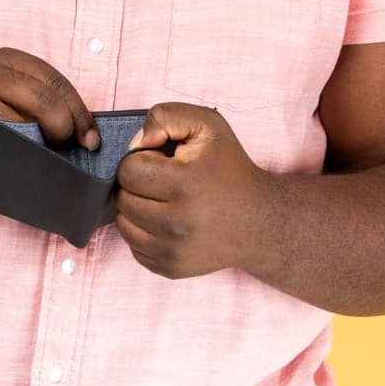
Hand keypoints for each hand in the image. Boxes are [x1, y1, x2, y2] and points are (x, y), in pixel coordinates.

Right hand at [0, 47, 97, 184]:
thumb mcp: (1, 88)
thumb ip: (37, 97)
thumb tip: (85, 132)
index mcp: (4, 59)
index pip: (56, 82)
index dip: (80, 113)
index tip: (90, 139)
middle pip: (45, 103)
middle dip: (64, 130)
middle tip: (64, 149)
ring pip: (25, 129)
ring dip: (43, 151)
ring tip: (45, 160)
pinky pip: (0, 152)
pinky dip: (18, 163)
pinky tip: (23, 170)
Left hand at [113, 102, 270, 279]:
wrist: (261, 221)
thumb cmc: (231, 168)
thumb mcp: (208, 125)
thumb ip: (166, 116)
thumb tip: (136, 143)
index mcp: (183, 185)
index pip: (128, 170)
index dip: (144, 159)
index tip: (165, 161)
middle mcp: (176, 223)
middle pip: (123, 198)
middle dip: (139, 184)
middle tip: (166, 181)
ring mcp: (172, 251)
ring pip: (124, 224)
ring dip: (137, 208)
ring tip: (164, 200)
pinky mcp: (170, 269)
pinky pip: (134, 247)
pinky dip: (144, 232)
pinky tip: (167, 221)